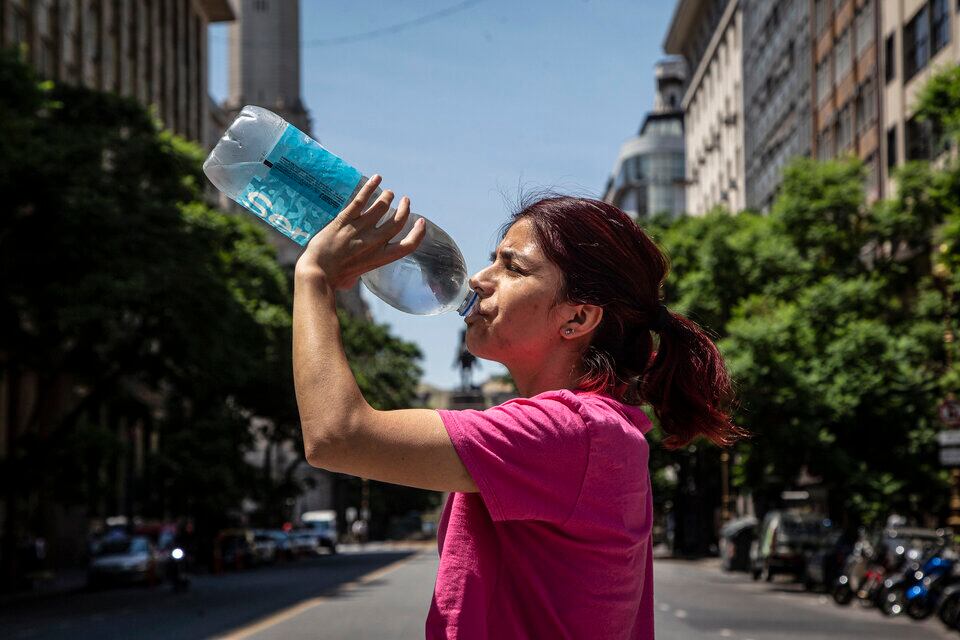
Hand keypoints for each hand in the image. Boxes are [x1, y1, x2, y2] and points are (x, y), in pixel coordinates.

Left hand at [295, 175, 425, 289]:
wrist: (317, 272)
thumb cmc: (334, 278)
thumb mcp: (355, 276)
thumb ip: (360, 268)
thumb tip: (353, 275)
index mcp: (380, 258)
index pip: (408, 245)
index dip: (418, 233)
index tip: (421, 222)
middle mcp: (374, 243)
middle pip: (397, 222)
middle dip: (404, 209)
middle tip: (405, 201)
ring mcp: (360, 230)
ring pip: (381, 207)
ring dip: (387, 198)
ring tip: (389, 193)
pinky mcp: (345, 220)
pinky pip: (361, 200)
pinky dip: (371, 187)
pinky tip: (377, 178)